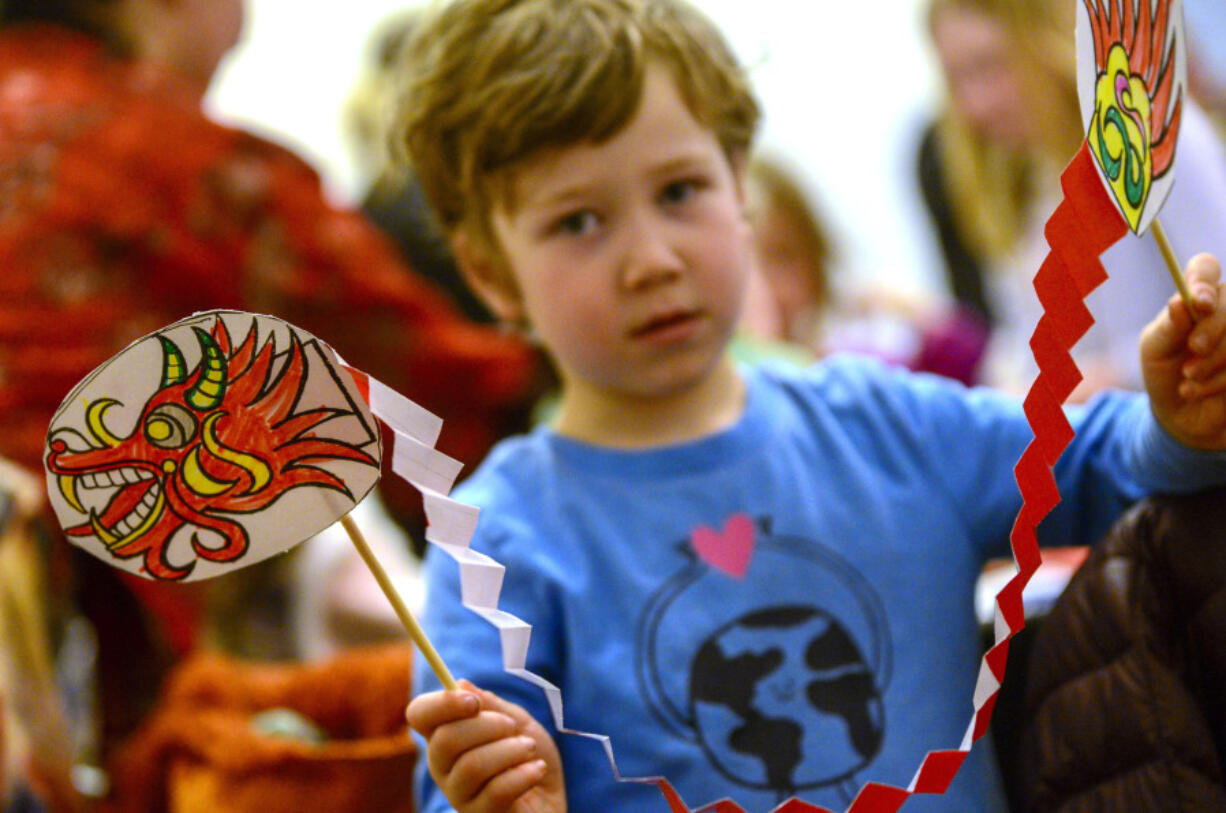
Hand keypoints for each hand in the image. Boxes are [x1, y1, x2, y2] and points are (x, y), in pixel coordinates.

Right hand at [407, 680, 565, 812]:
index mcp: (444, 735)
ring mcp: (458, 795)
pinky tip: (538, 769)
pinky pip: (496, 792)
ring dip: (510, 750)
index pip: (419, 714)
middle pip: (445, 739)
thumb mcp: (515, 721)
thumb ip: (491, 705)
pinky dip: (524, 774)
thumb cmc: (528, 756)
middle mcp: (443, 766)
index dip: (441, 703)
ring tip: (530, 749)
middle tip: (513, 727)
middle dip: (488, 725)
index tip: (473, 701)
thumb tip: (461, 684)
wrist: (551, 795)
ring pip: (472, 766)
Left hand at [1140, 252, 1225, 449]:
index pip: (1205, 268)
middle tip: (1194, 349)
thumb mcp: (1156, 350)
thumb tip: (1180, 302)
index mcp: (1199, 296)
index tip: (1199, 303)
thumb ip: (1168, 327)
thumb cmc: (1166, 372)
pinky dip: (1221, 381)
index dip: (1204, 281)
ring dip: (1213, 361)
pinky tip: (1199, 390)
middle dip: (1212, 328)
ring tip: (1188, 378)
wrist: (1182, 415)